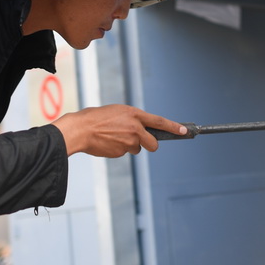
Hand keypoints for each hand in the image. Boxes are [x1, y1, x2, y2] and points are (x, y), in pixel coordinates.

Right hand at [53, 105, 187, 156]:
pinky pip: (124, 152)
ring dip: (129, 145)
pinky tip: (107, 142)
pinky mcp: (121, 152)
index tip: (184, 131)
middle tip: (140, 141)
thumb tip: (141, 130)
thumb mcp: (117, 112)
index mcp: (134, 114)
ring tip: (113, 137)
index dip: (173, 127)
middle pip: (153, 143)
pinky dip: (118, 149)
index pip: (159, 122)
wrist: (80, 130)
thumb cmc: (96, 118)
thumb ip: (132, 120)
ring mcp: (129, 142)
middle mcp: (135, 128)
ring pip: (136, 148)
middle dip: (150, 145)